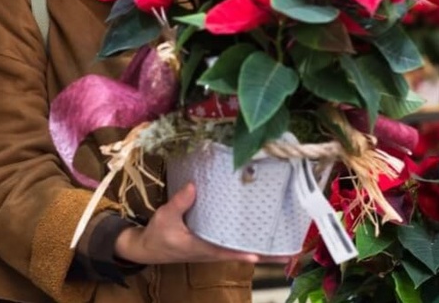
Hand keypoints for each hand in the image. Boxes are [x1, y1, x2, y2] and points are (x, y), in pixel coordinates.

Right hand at [113, 182, 289, 264]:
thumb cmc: (158, 236)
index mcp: (203, 248)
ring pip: (242, 247)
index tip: (265, 252)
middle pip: (244, 253)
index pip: (230, 252)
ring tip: (283, 237)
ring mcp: (215, 246)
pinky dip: (247, 236)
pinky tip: (259, 228)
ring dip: (261, 245)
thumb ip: (180, 203)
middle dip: (266, 253)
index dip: (247, 252)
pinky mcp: (213, 240)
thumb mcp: (165, 217)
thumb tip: (193, 186)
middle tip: (290, 250)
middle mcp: (214, 249)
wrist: (148, 247)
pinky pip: (234, 241)